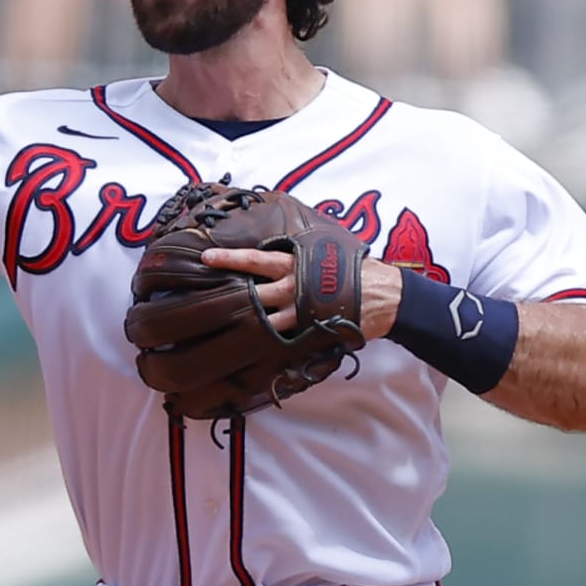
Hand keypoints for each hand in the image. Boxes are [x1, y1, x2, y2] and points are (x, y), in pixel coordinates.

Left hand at [202, 248, 403, 337]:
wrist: (383, 295)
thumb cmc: (352, 266)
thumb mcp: (323, 247)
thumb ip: (297, 247)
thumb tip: (275, 240)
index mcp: (294, 264)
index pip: (255, 260)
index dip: (230, 259)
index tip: (206, 257)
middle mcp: (292, 288)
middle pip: (252, 294)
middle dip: (228, 297)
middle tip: (201, 300)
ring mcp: (299, 313)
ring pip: (263, 321)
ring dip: (244, 322)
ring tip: (218, 325)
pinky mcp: (308, 332)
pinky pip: (282, 339)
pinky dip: (267, 341)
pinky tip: (248, 345)